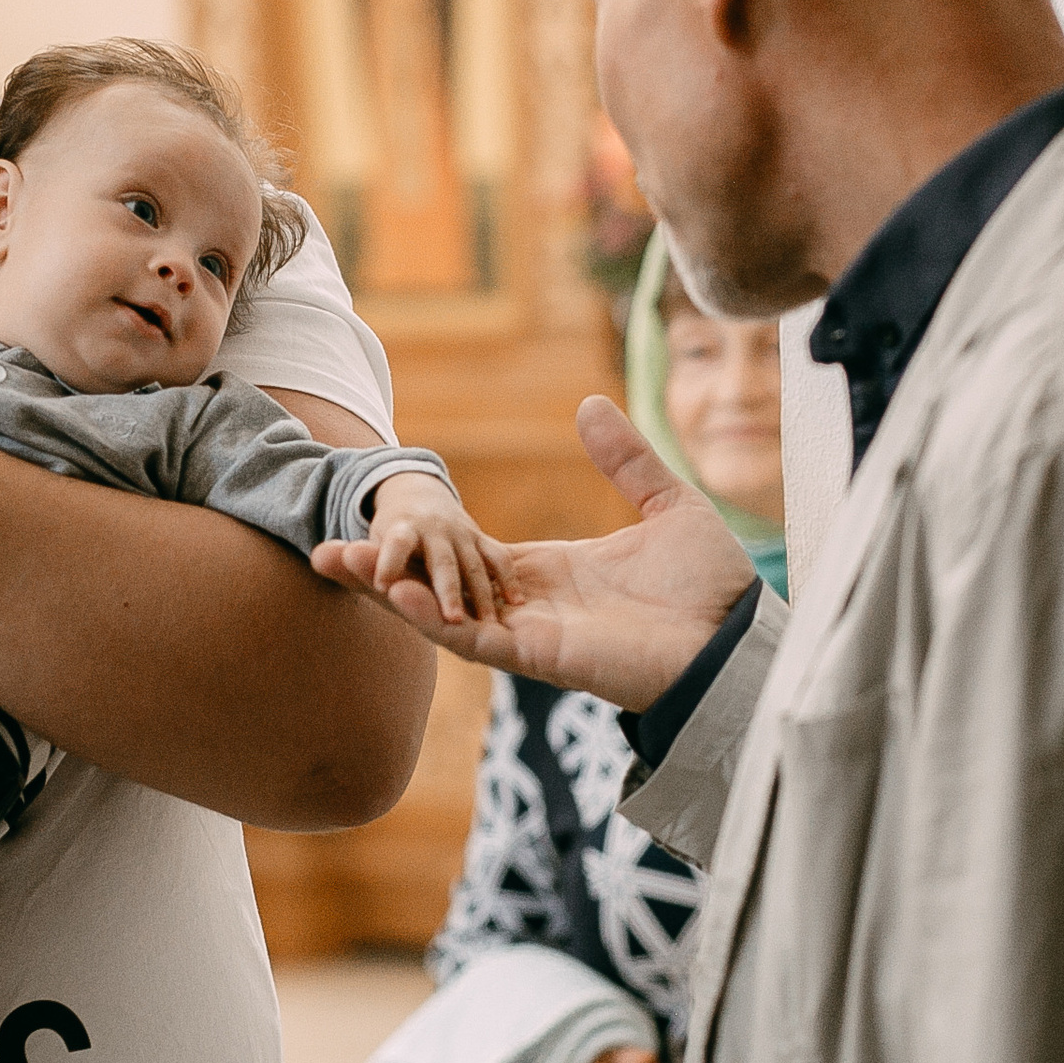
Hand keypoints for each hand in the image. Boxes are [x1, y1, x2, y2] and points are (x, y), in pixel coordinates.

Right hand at [312, 397, 754, 710]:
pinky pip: (475, 642)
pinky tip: (400, 595)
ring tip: (336, 564)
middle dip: (379, 573)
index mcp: (548, 573)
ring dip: (388, 595)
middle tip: (323, 548)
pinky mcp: (543, 658)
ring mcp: (531, 635)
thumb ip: (626, 461)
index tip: (373, 518)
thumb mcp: (666, 504)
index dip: (418, 538)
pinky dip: (435, 621)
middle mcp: (529, 606)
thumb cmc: (714, 588)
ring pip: (441, 617)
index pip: (463, 555)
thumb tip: (592, 404)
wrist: (740, 639)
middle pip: (435, 587)